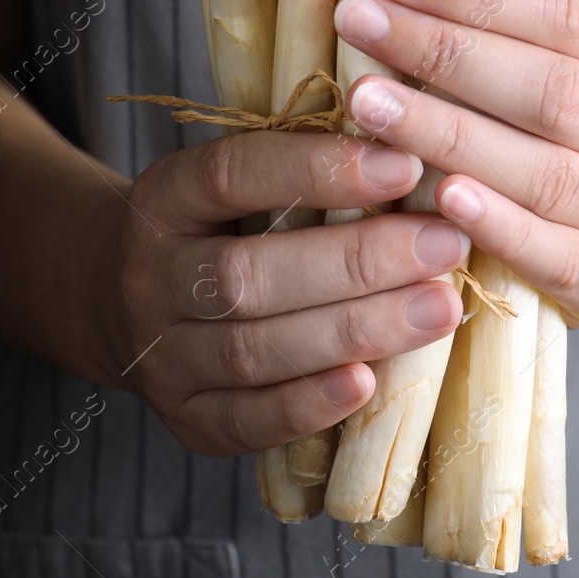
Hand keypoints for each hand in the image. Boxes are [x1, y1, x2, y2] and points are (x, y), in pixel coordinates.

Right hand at [101, 131, 467, 455]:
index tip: (405, 165)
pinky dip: (308, 405)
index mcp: (164, 198)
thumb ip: (307, 172)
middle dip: (357, 262)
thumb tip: (417, 155)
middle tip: (445, 245)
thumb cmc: (226, 229)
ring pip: (251, 350)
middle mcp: (150, 277)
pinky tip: (368, 384)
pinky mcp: (186, 419)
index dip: (317, 169)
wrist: (133, 304)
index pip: (232, 175)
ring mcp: (161, 355)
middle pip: (246, 275)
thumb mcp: (244, 184)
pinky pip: (244, 421)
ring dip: (353, 331)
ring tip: (438, 308)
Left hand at [333, 0, 578, 326]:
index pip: (574, 10)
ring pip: (550, 173)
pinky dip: (502, 227)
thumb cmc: (560, 108)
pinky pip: (562, 257)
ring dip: (451, 136)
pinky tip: (442, 198)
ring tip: (369, 105)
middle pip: (555, 89)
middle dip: (447, 53)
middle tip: (359, 26)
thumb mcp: (574, 35)